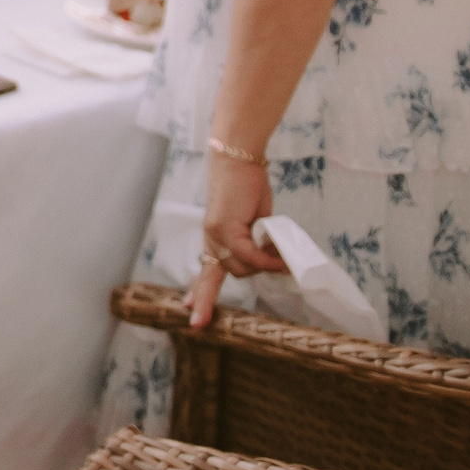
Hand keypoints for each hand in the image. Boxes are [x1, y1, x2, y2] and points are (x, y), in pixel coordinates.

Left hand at [187, 151, 286, 328]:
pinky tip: (278, 256)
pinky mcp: (224, 228)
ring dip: (265, 265)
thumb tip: (269, 261)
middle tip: (270, 275)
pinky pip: (248, 256)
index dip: (200, 292)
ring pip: (241, 267)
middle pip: (230, 273)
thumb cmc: (249, 187)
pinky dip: (266, 259)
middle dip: (253, 274)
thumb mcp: (254, 222)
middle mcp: (211, 238)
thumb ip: (255, 242)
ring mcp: (215, 234)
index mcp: (215, 238)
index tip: (188, 309)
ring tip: (281, 250)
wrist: (239, 161)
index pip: (206, 271)